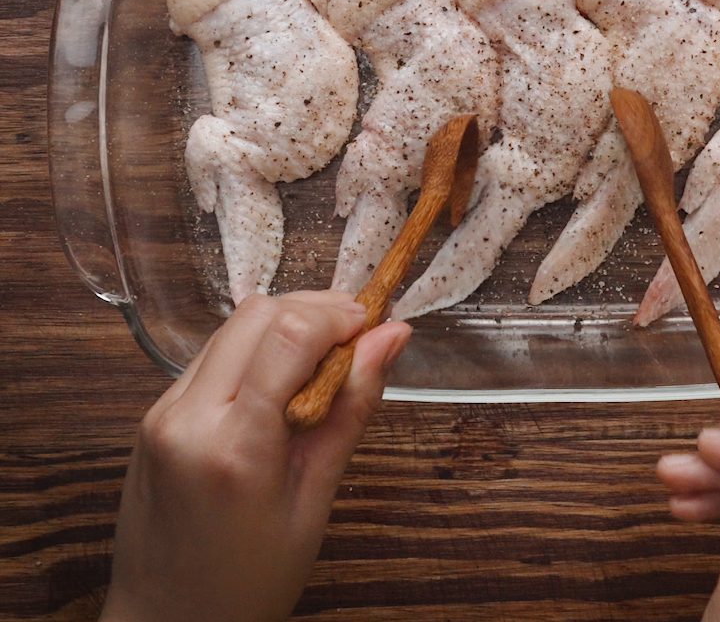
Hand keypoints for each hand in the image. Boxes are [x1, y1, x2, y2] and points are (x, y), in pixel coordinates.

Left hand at [101, 290, 410, 621]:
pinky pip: (215, 353)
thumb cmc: (247, 582)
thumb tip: (391, 338)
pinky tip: (285, 381)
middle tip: (357, 340)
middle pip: (259, 313)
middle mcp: (188, 416)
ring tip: (326, 361)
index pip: (287, 334)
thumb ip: (352, 409)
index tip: (373, 328)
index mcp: (234, 446)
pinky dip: (258, 348)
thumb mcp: (315, 500)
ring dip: (287, 325)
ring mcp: (163, 410)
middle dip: (316, 310)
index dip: (338, 317)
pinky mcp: (155, 412)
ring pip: (235, 325)